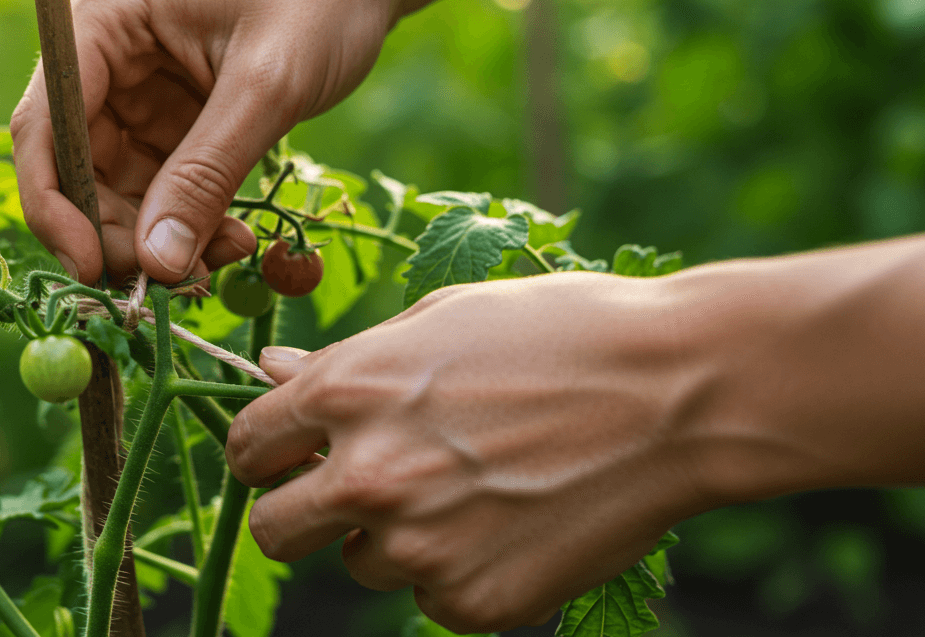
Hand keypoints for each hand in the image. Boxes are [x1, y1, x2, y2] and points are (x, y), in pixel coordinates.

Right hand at [9, 0, 404, 283]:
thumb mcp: (268, 87)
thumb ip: (206, 174)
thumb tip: (155, 263)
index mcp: (106, 11)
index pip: (44, 123)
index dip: (56, 206)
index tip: (93, 271)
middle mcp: (106, 42)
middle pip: (77, 161)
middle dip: (120, 228)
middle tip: (176, 280)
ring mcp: (138, 74)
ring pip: (118, 179)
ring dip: (160, 229)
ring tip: (225, 254)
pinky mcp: (173, 102)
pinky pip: (160, 175)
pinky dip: (188, 212)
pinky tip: (232, 233)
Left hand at [225, 274, 706, 632]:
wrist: (678, 393)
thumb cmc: (559, 333)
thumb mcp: (439, 321)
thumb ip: (346, 362)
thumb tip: (274, 376)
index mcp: (345, 394)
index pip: (247, 449)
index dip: (266, 453)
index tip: (290, 457)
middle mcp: (366, 477)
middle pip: (274, 531)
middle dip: (304, 511)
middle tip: (360, 490)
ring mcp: (419, 548)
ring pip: (361, 562)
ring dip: (395, 537)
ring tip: (472, 487)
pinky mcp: (473, 602)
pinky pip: (431, 598)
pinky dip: (458, 571)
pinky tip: (512, 521)